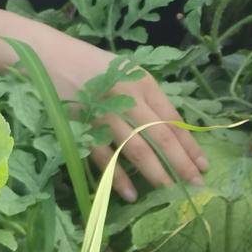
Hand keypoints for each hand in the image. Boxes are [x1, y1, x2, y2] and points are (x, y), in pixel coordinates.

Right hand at [37, 31, 208, 201]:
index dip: (189, 144)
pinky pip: (104, 157)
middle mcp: (128, 98)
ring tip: (169, 191)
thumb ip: (148, 99)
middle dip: (181, 162)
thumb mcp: (128, 72)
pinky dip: (117, 178)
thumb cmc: (93, 65)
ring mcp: (105, 115)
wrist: (48, 56)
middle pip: (160, 136)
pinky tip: (130, 194)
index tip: (203, 164)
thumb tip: (171, 130)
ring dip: (154, 173)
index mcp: (144, 83)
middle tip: (196, 184)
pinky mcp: (83, 128)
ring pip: (136, 149)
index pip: (173, 119)